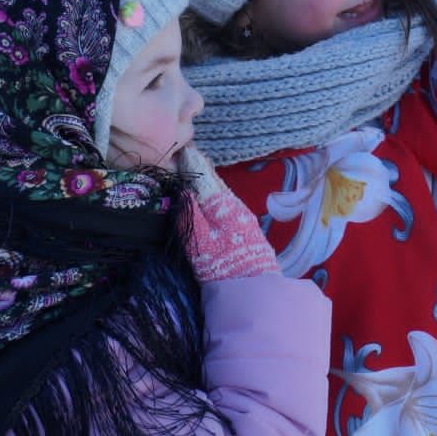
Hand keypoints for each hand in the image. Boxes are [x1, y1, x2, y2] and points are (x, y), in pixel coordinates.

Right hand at [179, 145, 279, 280]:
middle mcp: (236, 206)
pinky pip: (227, 204)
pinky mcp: (246, 229)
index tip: (184, 149)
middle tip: (189, 155)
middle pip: (216, 183)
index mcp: (224, 204)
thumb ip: (190, 213)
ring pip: (222, 194)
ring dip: (210, 182)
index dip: (194, 163)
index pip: (206, 177)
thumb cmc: (222, 264)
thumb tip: (184, 190)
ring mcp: (244, 217)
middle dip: (202, 170)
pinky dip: (217, 195)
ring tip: (198, 171)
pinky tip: (212, 198)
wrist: (253, 287)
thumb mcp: (199, 238)